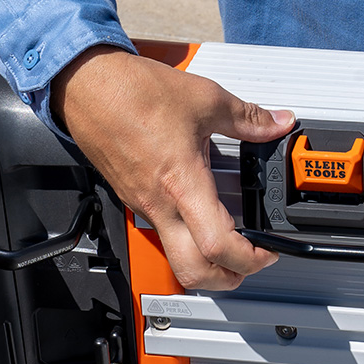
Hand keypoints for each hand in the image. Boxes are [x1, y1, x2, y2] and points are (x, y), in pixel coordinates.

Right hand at [51, 45, 294, 289]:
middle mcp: (159, 203)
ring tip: (229, 244)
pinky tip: (201, 214)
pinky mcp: (132, 197)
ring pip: (174, 254)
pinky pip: (161, 231)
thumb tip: (278, 123)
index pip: (218, 245)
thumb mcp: (205, 99)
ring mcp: (142, 205)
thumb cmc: (133, 91)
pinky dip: (185, 236)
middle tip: (248, 267)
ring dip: (204, 261)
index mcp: (182, 183)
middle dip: (225, 280)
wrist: (85, 84)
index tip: (267, 253)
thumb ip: (249, 118)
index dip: (249, 259)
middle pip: (192, 271)